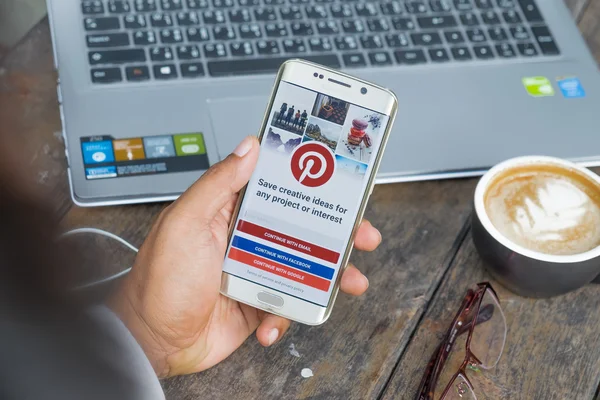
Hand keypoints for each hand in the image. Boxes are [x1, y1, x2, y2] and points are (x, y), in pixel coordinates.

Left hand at [108, 136, 381, 377]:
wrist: (151, 340)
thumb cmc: (159, 280)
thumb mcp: (186, 222)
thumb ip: (218, 184)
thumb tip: (249, 147)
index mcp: (229, 213)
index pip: (278, 190)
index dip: (310, 185)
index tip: (340, 181)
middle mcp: (246, 239)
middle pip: (301, 229)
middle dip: (336, 232)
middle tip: (362, 234)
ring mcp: (254, 272)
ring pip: (304, 267)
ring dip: (330, 276)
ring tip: (350, 282)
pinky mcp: (256, 303)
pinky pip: (286, 305)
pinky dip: (285, 317)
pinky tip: (271, 323)